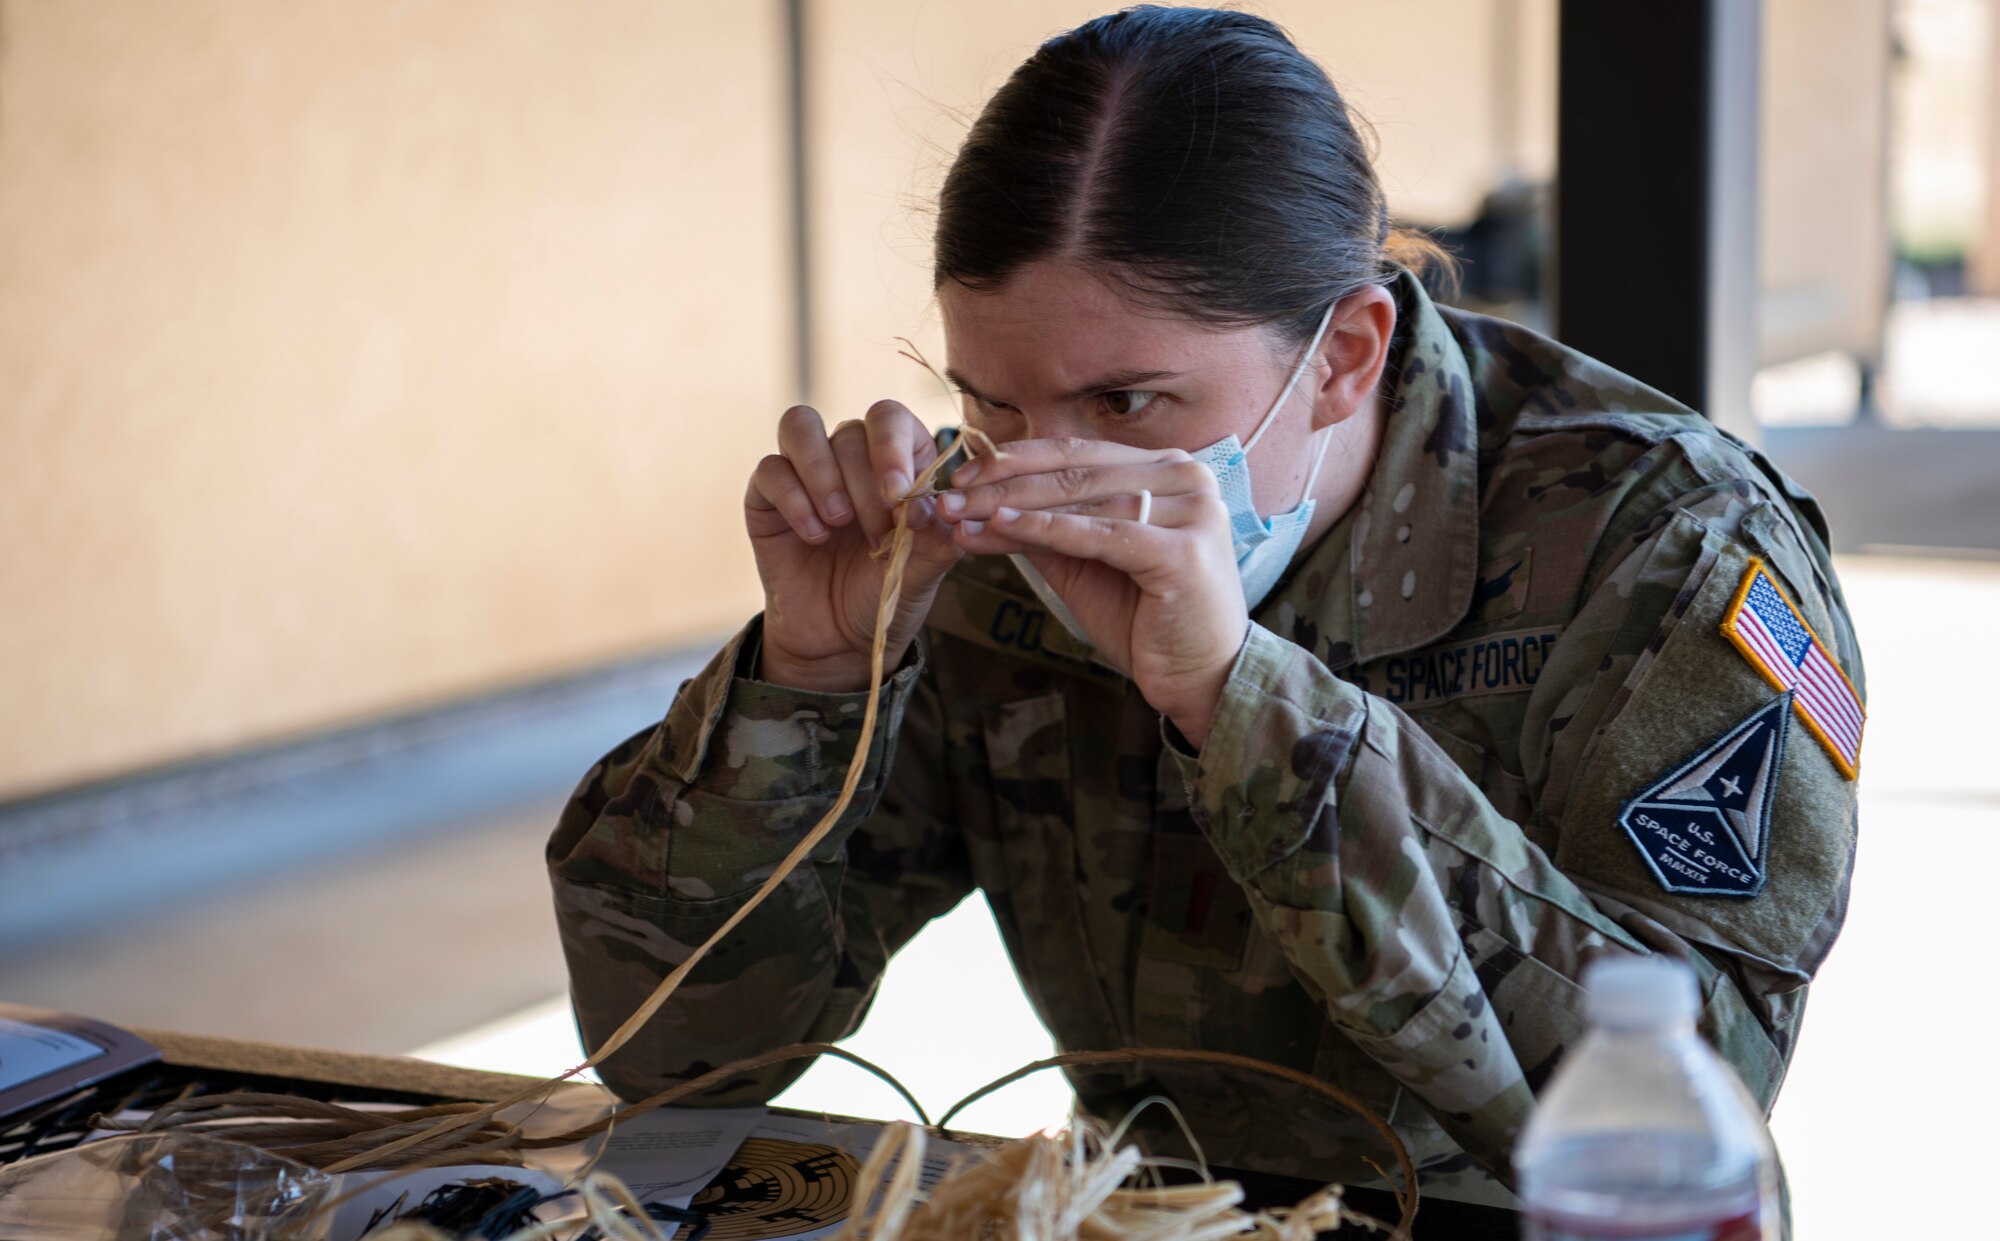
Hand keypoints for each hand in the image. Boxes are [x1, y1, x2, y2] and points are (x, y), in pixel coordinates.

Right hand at [744, 401, 962, 691]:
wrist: (838, 641)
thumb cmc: (885, 596)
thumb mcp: (921, 574)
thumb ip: (937, 540)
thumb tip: (939, 507)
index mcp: (896, 461)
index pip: (890, 418)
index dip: (892, 446)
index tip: (898, 494)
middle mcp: (850, 457)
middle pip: (850, 430)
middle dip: (866, 484)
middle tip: (877, 534)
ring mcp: (804, 471)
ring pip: (801, 426)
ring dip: (823, 473)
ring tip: (839, 522)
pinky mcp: (767, 495)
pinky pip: (771, 469)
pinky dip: (794, 499)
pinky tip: (814, 536)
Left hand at [935, 437, 1246, 746]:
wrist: (1201, 676)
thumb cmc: (1145, 620)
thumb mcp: (1085, 564)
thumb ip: (1045, 529)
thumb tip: (980, 506)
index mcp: (1166, 469)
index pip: (1079, 452)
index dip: (1015, 460)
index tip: (960, 475)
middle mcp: (1186, 475)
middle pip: (1076, 471)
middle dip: (1002, 484)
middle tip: (946, 497)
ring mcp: (1192, 509)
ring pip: (1083, 498)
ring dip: (1012, 506)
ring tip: (961, 516)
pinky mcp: (1185, 550)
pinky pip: (1100, 534)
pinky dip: (1047, 529)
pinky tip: (1002, 528)